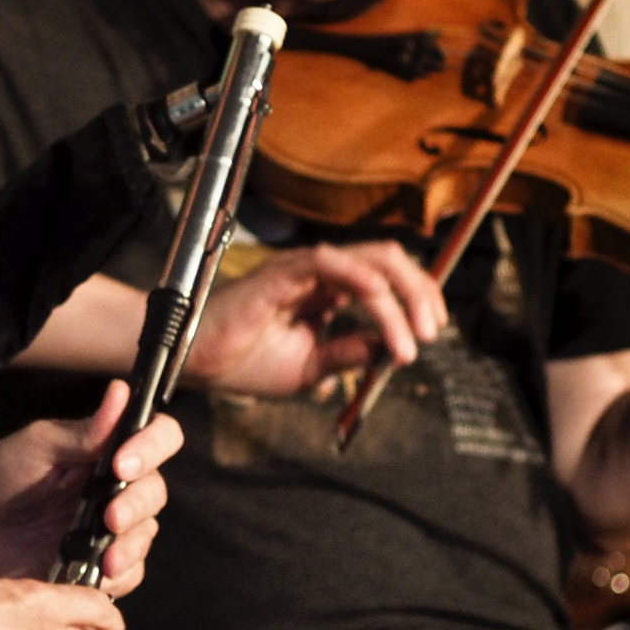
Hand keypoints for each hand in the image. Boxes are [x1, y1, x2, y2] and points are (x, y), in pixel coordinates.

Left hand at [0, 381, 177, 597]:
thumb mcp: (36, 447)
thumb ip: (82, 431)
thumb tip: (121, 392)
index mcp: (109, 451)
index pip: (158, 438)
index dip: (153, 447)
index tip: (123, 461)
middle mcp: (119, 488)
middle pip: (155, 492)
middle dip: (137, 504)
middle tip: (110, 517)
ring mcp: (112, 530)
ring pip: (146, 535)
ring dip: (131, 546)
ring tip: (105, 558)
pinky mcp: (102, 567)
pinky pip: (128, 575)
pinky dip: (117, 577)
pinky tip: (96, 576)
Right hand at [176, 241, 446, 396]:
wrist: (197, 365)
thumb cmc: (243, 362)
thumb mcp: (311, 369)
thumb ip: (350, 354)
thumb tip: (393, 350)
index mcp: (331, 292)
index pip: (388, 278)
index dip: (418, 297)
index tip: (433, 331)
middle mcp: (322, 274)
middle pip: (388, 261)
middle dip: (420, 292)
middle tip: (431, 333)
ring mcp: (303, 270)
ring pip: (368, 260)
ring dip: (401, 295)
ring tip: (414, 335)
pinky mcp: (281, 273)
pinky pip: (327, 262)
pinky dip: (360, 277)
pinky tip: (379, 299)